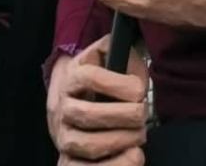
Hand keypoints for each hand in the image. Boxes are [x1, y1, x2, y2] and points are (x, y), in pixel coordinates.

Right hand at [47, 36, 147, 164]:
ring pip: (87, 145)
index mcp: (72, 77)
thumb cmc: (98, 77)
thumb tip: (133, 64)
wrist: (69, 96)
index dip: (116, 84)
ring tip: (139, 135)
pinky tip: (132, 156)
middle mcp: (63, 107)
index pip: (89, 78)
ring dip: (120, 141)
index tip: (139, 90)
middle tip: (143, 114)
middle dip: (123, 116)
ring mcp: (64, 136)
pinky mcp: (68, 160)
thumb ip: (119, 51)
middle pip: (88, 114)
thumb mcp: (105, 55)